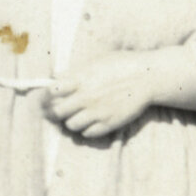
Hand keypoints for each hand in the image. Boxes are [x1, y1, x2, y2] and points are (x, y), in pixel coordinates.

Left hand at [45, 51, 159, 138]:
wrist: (148, 77)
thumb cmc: (122, 64)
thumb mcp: (95, 61)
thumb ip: (75, 72)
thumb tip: (56, 79)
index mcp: (80, 79)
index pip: (51, 92)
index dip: (47, 96)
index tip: (50, 97)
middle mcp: (86, 97)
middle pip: (57, 112)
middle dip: (55, 112)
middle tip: (60, 110)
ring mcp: (97, 112)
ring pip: (70, 125)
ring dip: (71, 121)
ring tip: (77, 116)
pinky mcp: (109, 123)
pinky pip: (87, 133)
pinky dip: (86, 130)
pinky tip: (91, 122)